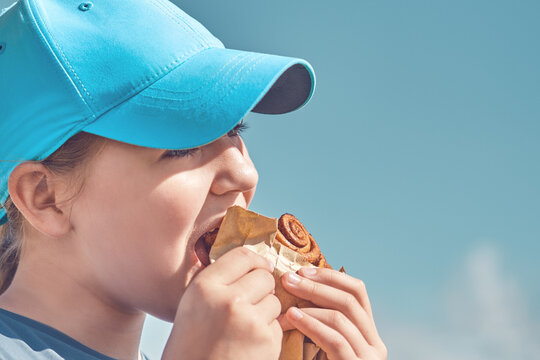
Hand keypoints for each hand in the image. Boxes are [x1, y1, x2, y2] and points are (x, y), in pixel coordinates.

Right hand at [162, 247, 281, 359]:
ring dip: (266, 311)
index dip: (256, 261)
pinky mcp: (267, 341)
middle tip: (252, 301)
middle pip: (264, 277)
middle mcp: (228, 300)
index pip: (242, 256)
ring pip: (274, 300)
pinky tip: (250, 344)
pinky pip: (277, 324)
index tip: (262, 267)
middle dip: (263, 287)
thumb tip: (252, 262)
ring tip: (245, 327)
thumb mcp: (193, 305)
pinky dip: (268, 332)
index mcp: (205, 287)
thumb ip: (218, 282)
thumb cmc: (191, 346)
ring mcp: (250, 321)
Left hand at [278, 268, 386, 359]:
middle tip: (289, 279)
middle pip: (350, 299)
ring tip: (286, 300)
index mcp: (367, 333)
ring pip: (343, 315)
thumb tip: (298, 284)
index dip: (331, 276)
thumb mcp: (322, 343)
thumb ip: (319, 320)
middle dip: (317, 285)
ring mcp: (369, 357)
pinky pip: (336, 339)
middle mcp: (374, 343)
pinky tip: (292, 318)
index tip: (303, 270)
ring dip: (310, 303)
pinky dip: (312, 325)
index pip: (358, 291)